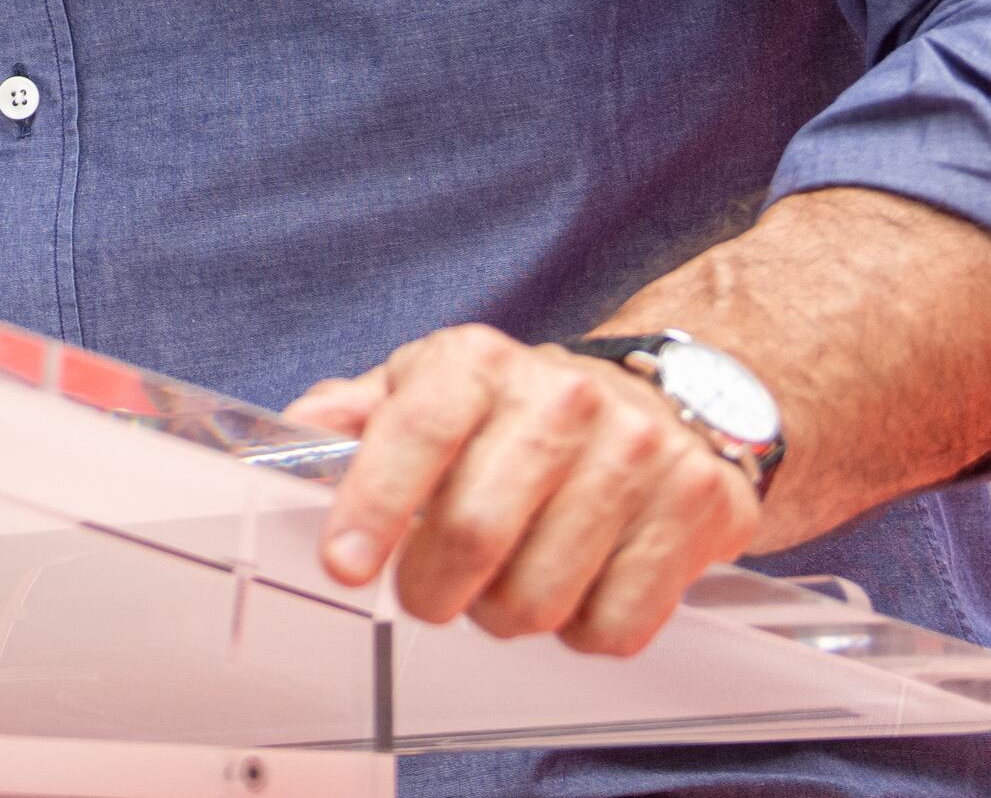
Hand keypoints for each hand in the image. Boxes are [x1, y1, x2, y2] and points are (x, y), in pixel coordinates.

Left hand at [283, 327, 760, 655]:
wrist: (669, 403)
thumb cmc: (522, 414)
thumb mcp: (432, 390)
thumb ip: (357, 416)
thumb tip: (293, 438)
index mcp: (480, 362)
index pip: (416, 432)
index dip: (373, 506)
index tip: (345, 566)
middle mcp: (563, 397)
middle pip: (475, 535)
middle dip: (434, 591)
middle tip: (433, 592)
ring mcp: (638, 451)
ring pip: (540, 597)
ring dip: (508, 615)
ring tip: (514, 576)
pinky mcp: (697, 508)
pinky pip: (613, 625)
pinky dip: (582, 628)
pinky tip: (583, 581)